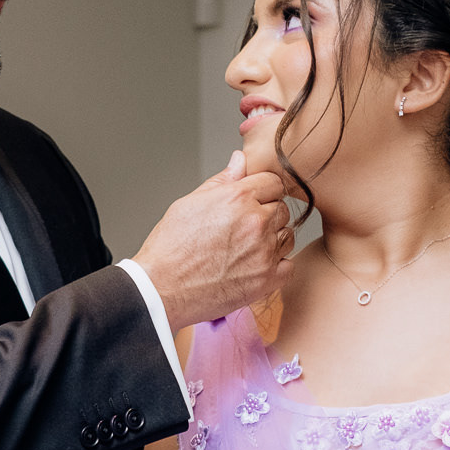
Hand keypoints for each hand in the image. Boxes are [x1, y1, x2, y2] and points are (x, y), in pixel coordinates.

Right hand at [134, 151, 292, 331]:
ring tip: (246, 248)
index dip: (263, 190)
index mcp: (238, 198)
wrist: (162, 288)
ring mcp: (264, 252)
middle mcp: (256, 222)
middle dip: (266, 214)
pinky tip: (255, 266)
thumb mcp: (190, 203)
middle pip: (282, 209)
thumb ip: (222, 180)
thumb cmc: (170, 248)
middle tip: (243, 229)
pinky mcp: (266, 280)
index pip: (273, 182)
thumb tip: (240, 160)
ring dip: (272, 240)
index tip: (253, 201)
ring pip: (286, 236)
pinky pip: (288, 265)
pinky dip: (276, 266)